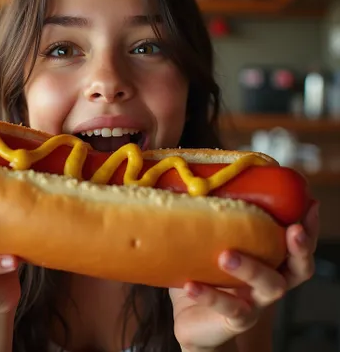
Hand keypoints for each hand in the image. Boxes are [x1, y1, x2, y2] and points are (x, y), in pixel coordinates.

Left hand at [170, 201, 318, 350]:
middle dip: (300, 247)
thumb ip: (212, 218)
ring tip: (225, 255)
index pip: (298, 244)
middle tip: (293, 229)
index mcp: (269, 260)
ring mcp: (256, 302)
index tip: (310, 203)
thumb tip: (194, 180)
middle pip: (299, 268)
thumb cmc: (207, 272)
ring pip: (269, 286)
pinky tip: (191, 285)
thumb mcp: (211, 243)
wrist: (193, 319)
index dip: (310, 227)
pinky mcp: (235, 320)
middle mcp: (270, 281)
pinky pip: (227, 308)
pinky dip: (209, 296)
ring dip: (251, 268)